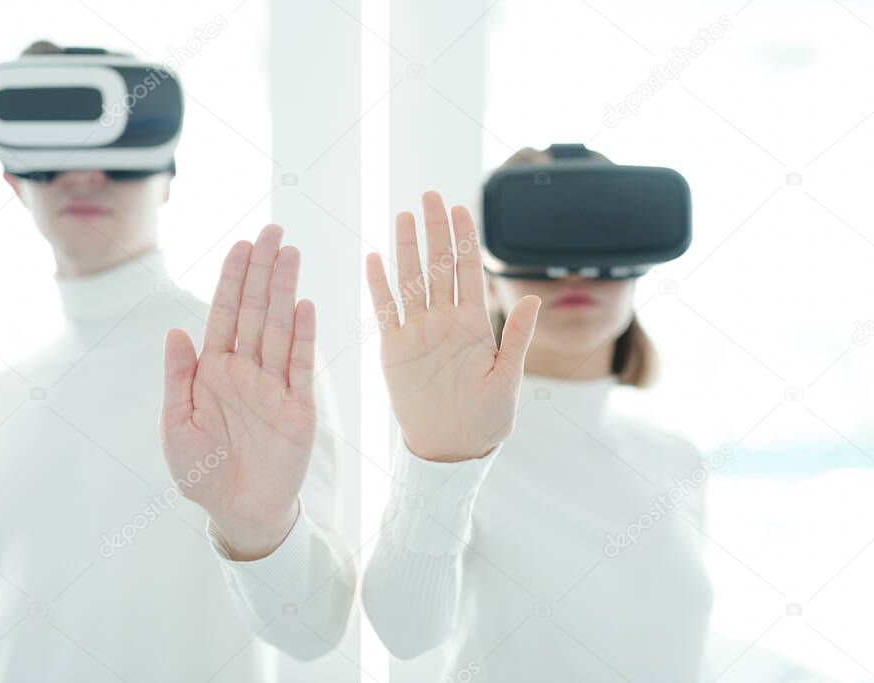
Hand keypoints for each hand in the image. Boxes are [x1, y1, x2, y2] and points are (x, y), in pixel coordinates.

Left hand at [159, 224, 317, 559]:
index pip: (225, 314)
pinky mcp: (298, 408)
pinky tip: (305, 306)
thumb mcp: (176, 425)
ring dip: (285, 291)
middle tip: (274, 231)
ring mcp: (275, 386)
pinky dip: (303, 336)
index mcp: (214, 371)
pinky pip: (300, 366)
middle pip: (256, 311)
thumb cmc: (201, 471)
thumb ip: (178, 377)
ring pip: (281, 328)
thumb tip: (175, 330)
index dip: (233, 279)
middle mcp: (246, 370)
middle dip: (263, 270)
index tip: (242, 245)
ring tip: (292, 254)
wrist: (237, 512)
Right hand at [365, 191, 540, 461]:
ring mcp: (418, 332)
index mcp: (474, 324)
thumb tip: (533, 299)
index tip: (461, 207)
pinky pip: (385, 310)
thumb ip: (517, 338)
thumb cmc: (487, 419)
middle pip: (438, 266)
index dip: (465, 239)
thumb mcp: (509, 379)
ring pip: (411, 280)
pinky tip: (374, 257)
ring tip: (404, 215)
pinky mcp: (394, 348)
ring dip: (406, 248)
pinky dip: (378, 285)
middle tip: (430, 195)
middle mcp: (444, 321)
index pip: (469, 271)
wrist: (452, 447)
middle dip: (435, 230)